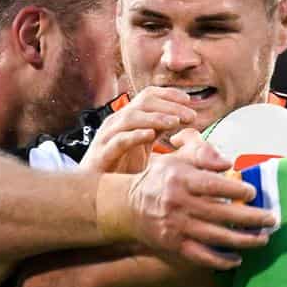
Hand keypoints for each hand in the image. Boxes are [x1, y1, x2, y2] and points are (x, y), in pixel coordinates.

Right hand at [79, 87, 197, 173]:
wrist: (95, 191)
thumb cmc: (121, 168)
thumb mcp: (144, 146)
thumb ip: (159, 131)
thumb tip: (185, 121)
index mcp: (128, 118)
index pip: (148, 95)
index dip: (169, 94)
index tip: (190, 100)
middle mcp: (117, 122)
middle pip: (143, 102)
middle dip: (169, 106)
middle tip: (191, 116)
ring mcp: (108, 136)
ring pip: (131, 117)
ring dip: (155, 118)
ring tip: (175, 122)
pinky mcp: (102, 154)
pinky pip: (119, 140)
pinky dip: (135, 136)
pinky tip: (150, 135)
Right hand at [103, 129, 274, 269]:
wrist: (126, 207)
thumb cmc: (158, 180)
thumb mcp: (175, 160)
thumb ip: (202, 157)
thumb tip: (228, 164)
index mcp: (180, 179)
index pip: (213, 185)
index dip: (235, 190)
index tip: (253, 193)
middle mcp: (178, 204)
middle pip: (220, 213)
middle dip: (250, 218)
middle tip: (272, 219)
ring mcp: (176, 227)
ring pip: (215, 236)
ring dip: (242, 240)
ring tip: (263, 239)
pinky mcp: (174, 245)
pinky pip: (201, 256)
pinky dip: (220, 260)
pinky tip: (237, 259)